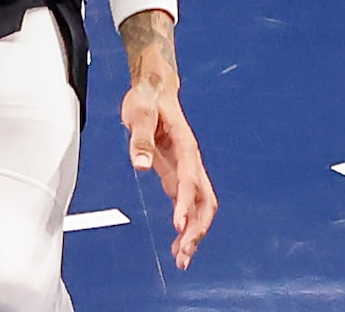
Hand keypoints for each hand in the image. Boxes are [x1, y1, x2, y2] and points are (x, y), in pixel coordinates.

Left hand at [121, 23, 216, 267]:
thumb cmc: (148, 99)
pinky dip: (185, 224)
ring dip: (194, 232)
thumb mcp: (140, 113)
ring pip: (199, 206)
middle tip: (184, 254)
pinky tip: (177, 241)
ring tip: (182, 257)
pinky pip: (187, 203)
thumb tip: (140, 165)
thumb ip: (140, 138)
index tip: (178, 226)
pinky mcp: (177, 173)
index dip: (185, 204)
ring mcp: (186, 169)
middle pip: (204, 201)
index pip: (189, 180)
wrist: (154, 87)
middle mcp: (191, 161)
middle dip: (197, 228)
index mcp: (185, 146)